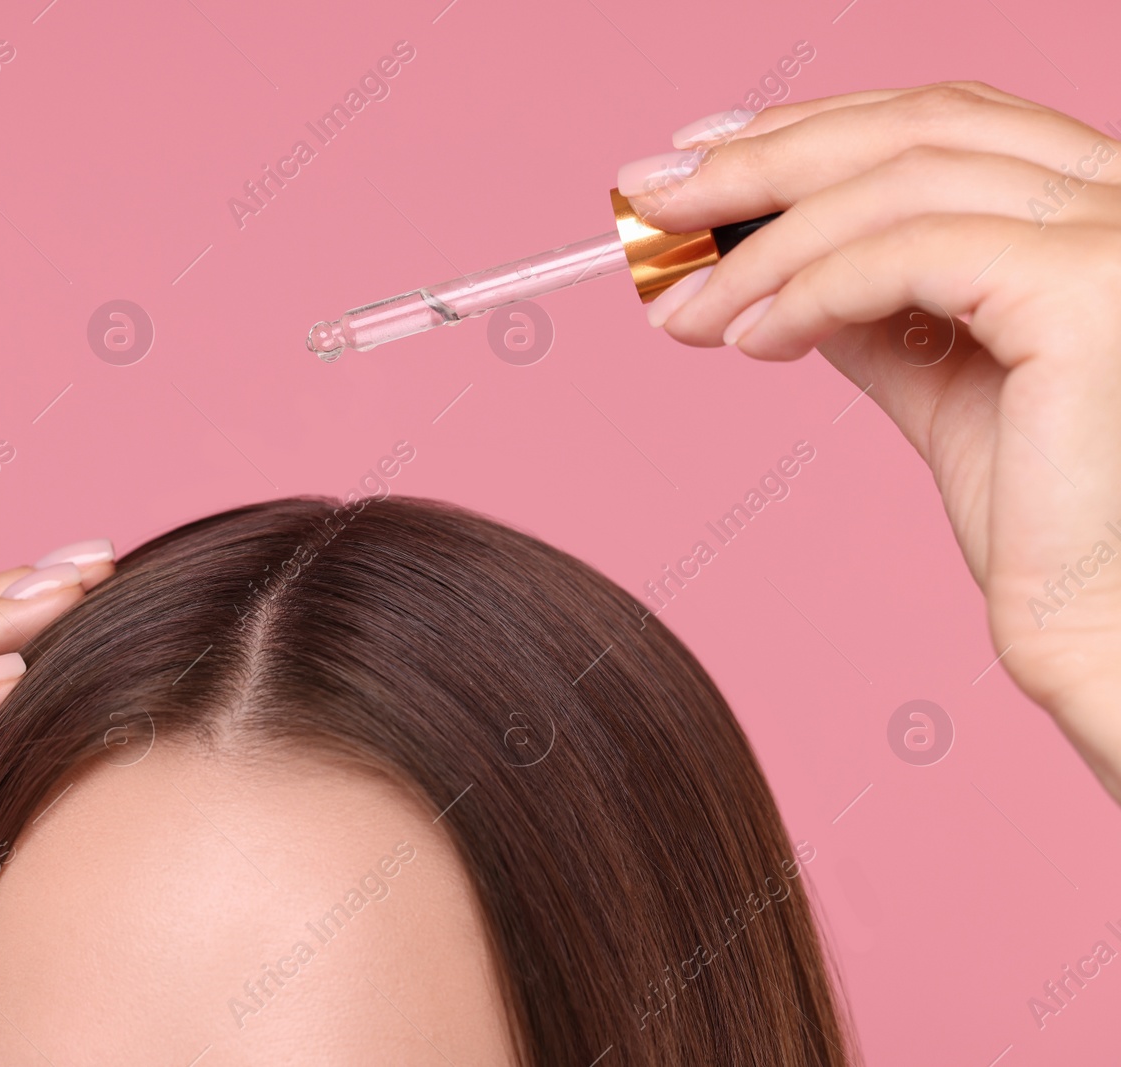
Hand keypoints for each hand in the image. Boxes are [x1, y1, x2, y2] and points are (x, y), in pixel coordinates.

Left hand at [621, 83, 1120, 800]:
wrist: (1098, 626)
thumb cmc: (1041, 523)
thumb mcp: (941, 380)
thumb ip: (878, 307)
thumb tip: (784, 261)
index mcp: (1098, 207)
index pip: (942, 121)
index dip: (809, 128)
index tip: (696, 161)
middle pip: (917, 128)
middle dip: (762, 159)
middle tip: (648, 200)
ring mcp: (1117, 239)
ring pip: (899, 186)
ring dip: (763, 243)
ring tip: (681, 305)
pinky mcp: (1086, 293)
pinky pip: (904, 258)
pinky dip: (804, 290)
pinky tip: (748, 339)